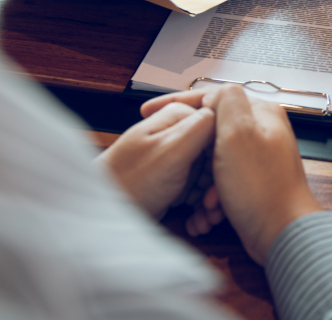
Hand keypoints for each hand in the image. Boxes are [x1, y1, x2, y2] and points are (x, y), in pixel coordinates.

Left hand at [97, 100, 214, 218]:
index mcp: (179, 116)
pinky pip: (198, 190)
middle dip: (219, 185)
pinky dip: (200, 207)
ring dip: (211, 201)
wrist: (105, 210)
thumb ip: (199, 128)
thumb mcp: (171, 151)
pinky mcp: (173, 177)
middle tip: (214, 212)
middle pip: (216, 155)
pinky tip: (197, 222)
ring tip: (206, 221)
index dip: (226, 159)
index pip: (221, 129)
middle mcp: (178, 131)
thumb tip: (223, 109)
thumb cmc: (132, 180)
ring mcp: (176, 155)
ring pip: (210, 175)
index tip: (225, 186)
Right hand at [143, 87, 321, 264]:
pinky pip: (221, 180)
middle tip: (177, 169)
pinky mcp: (252, 179)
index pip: (210, 97)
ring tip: (203, 202)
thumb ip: (225, 101)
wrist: (283, 235)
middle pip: (209, 130)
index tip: (150, 111)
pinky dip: (211, 196)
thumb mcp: (237, 133)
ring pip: (212, 158)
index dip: (177, 103)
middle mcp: (260, 130)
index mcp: (258, 112)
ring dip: (202, 182)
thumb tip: (214, 92)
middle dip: (191, 155)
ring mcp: (256, 156)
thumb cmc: (262, 187)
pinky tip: (208, 213)